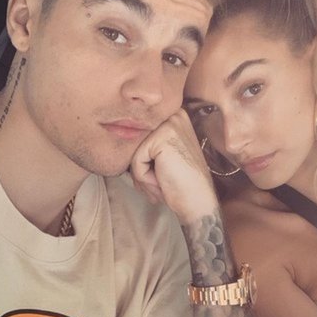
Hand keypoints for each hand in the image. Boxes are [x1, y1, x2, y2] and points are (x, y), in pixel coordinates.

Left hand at [130, 109, 217, 223]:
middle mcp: (174, 114)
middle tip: (161, 182)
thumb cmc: (180, 184)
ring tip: (163, 183)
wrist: (199, 202)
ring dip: (143, 176)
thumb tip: (118, 139)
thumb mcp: (162, 156)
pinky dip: (145, 178)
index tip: (162, 175)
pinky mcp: (162, 139)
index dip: (144, 162)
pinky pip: (136, 162)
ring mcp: (169, 124)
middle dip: (141, 169)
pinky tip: (164, 181)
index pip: (139, 136)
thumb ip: (145, 144)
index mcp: (174, 115)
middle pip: (135, 143)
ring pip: (134, 153)